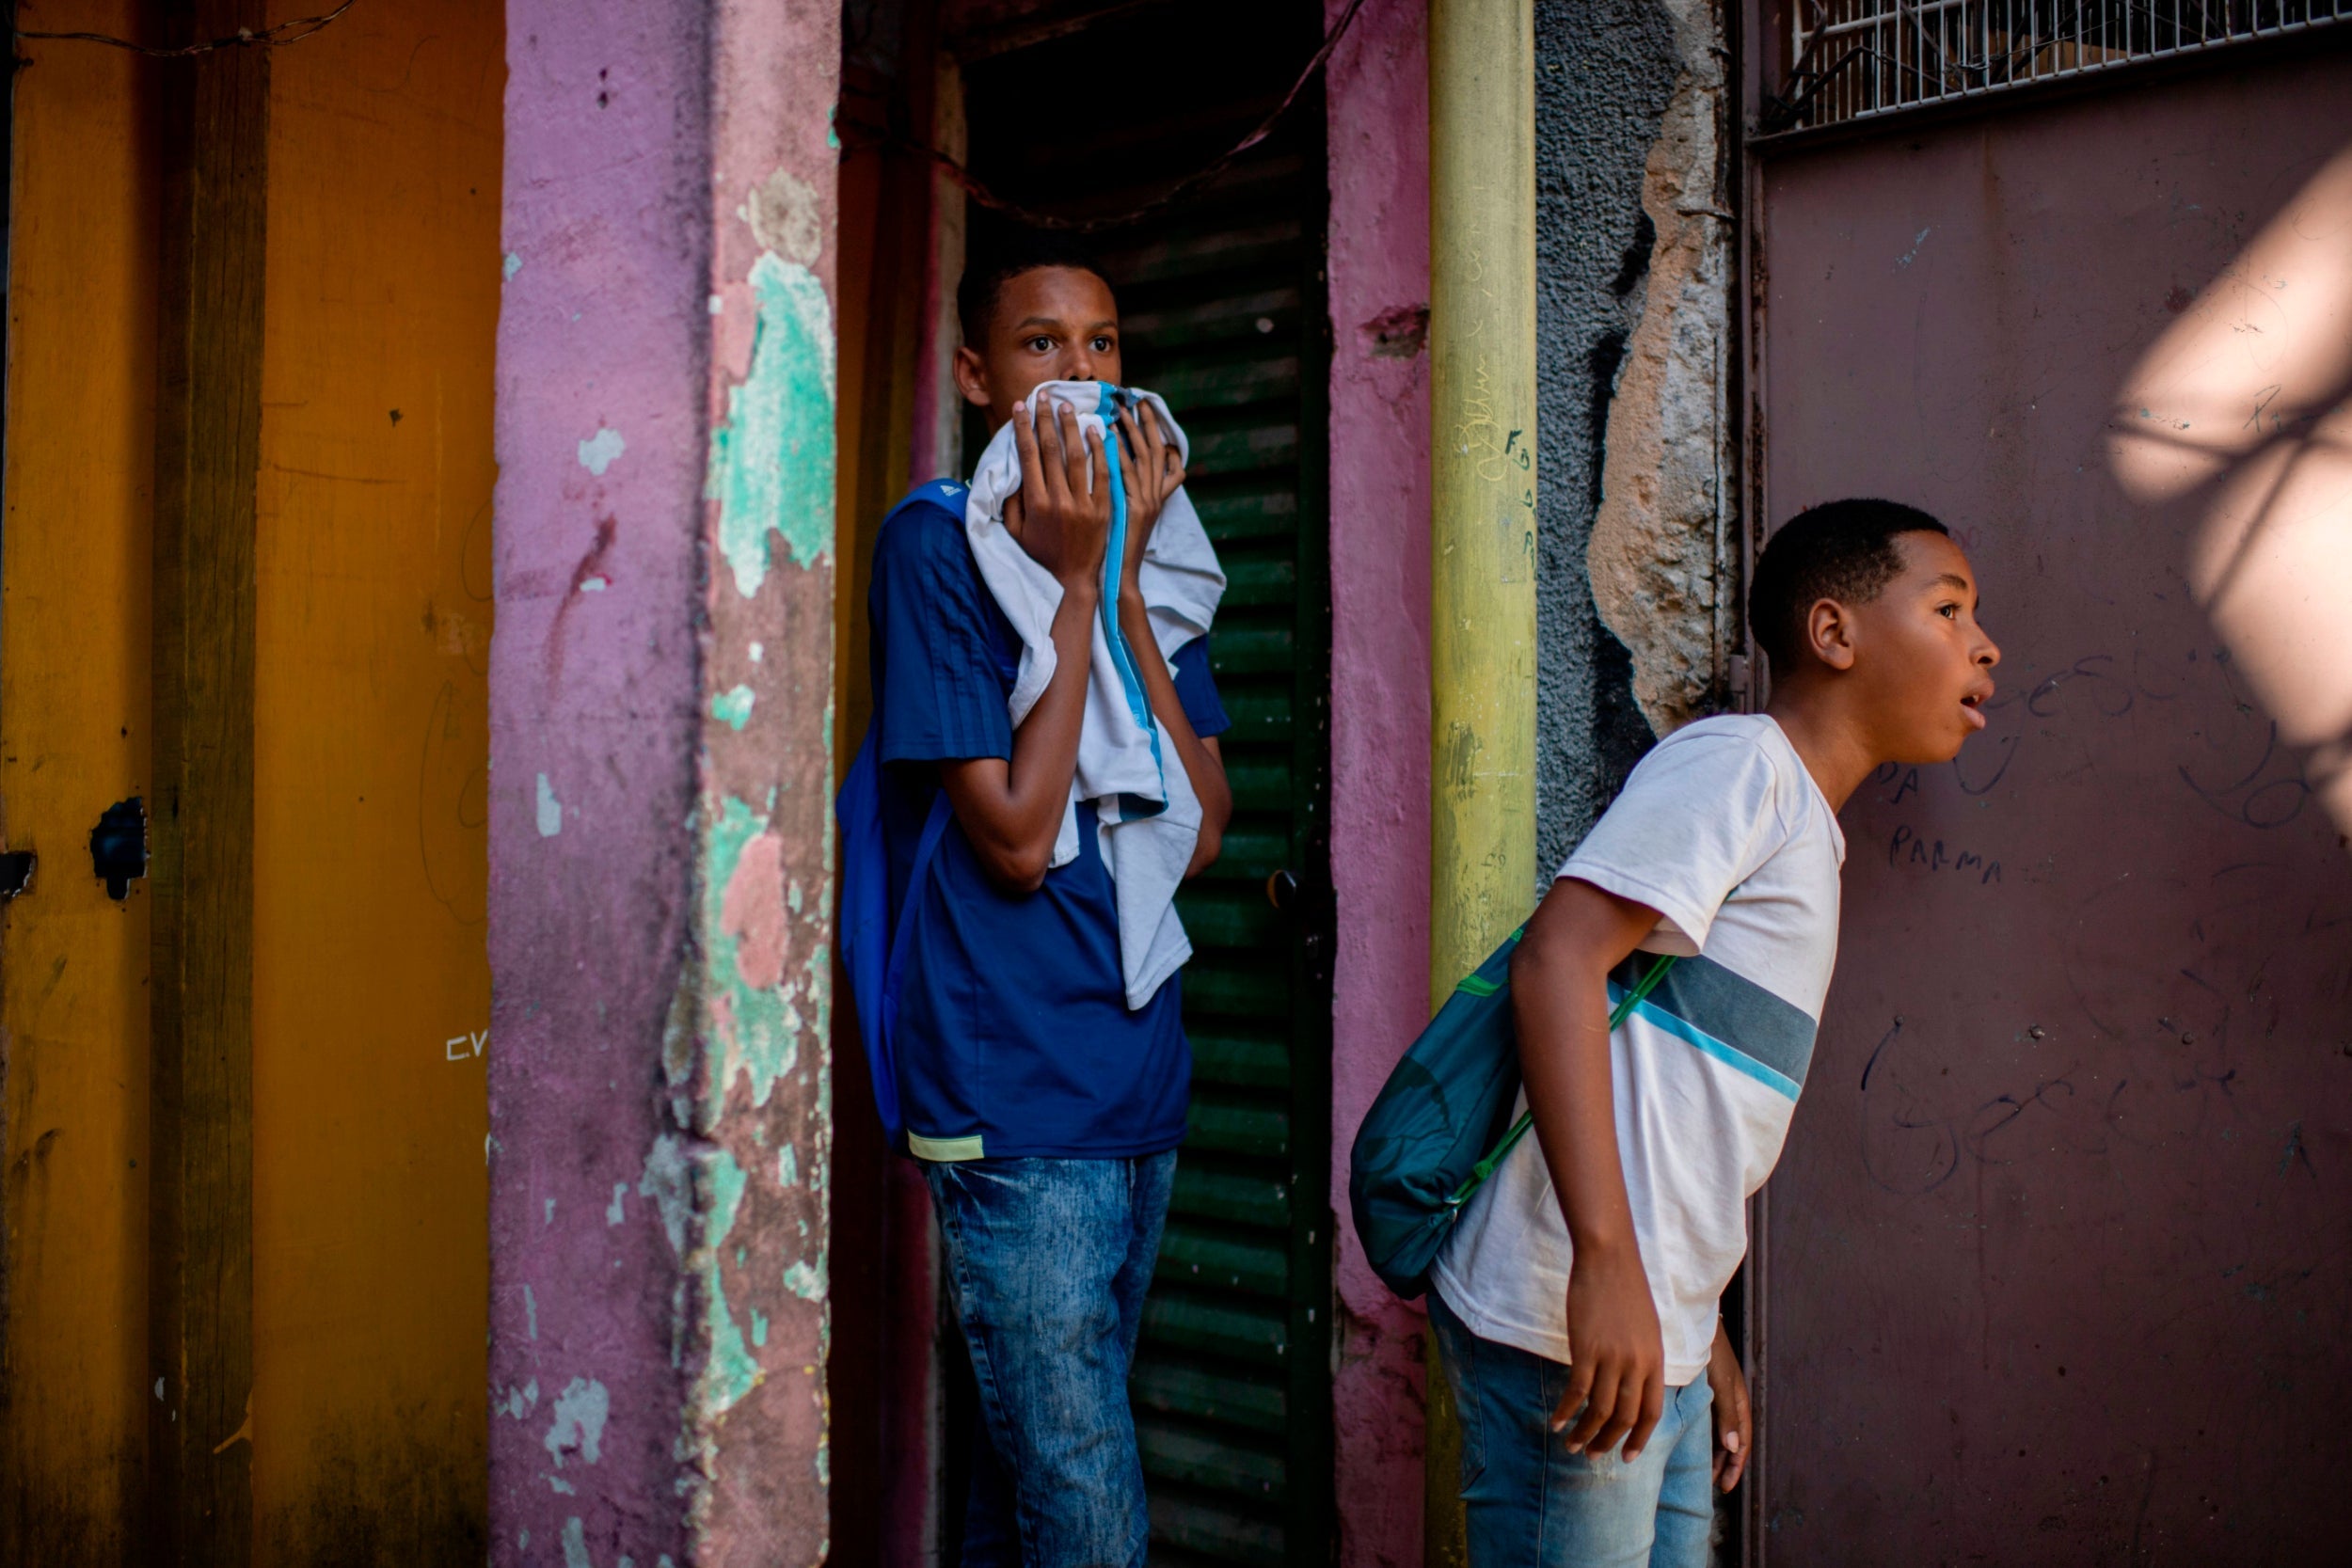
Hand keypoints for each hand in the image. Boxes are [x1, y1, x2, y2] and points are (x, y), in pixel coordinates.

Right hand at [1003, 396, 1109, 590]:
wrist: (1074, 581)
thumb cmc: (1041, 555)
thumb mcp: (1017, 532)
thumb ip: (1012, 502)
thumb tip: (1013, 471)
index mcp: (1035, 504)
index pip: (1028, 456)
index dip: (1023, 428)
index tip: (1020, 407)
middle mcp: (1058, 501)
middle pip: (1051, 450)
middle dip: (1046, 419)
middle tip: (1044, 396)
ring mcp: (1083, 505)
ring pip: (1077, 457)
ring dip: (1071, 428)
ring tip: (1068, 407)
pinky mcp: (1103, 509)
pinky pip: (1102, 474)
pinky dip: (1100, 451)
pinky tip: (1096, 432)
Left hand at [1112, 401, 1184, 597]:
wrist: (1121, 577)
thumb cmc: (1117, 549)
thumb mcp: (1128, 517)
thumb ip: (1127, 493)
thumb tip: (1115, 467)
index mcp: (1155, 497)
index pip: (1164, 458)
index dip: (1156, 434)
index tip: (1144, 412)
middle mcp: (1156, 496)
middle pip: (1157, 450)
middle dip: (1147, 423)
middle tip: (1136, 399)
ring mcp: (1148, 502)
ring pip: (1145, 458)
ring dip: (1133, 431)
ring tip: (1119, 410)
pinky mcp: (1136, 510)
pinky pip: (1127, 475)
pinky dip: (1118, 453)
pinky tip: (1106, 436)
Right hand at [1554, 1239, 1665, 1460]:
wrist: (1609, 1258)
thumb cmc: (1625, 1288)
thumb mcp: (1646, 1328)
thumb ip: (1643, 1358)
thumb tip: (1632, 1387)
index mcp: (1655, 1360)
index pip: (1651, 1413)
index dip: (1639, 1439)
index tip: (1627, 1457)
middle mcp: (1637, 1365)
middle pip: (1624, 1417)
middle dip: (1608, 1442)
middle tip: (1592, 1454)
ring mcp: (1612, 1358)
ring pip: (1599, 1410)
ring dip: (1584, 1433)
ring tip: (1571, 1444)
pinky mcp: (1586, 1350)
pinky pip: (1576, 1391)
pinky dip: (1566, 1410)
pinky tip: (1556, 1420)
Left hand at [1707, 1320, 1750, 1492]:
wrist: (1695, 1322)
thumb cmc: (1711, 1351)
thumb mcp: (1721, 1384)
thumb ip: (1727, 1415)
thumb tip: (1733, 1449)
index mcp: (1739, 1403)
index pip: (1741, 1443)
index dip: (1735, 1466)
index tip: (1724, 1486)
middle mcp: (1731, 1402)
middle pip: (1731, 1441)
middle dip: (1724, 1463)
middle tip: (1712, 1483)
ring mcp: (1719, 1395)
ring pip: (1720, 1432)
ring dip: (1715, 1452)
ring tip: (1704, 1470)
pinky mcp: (1706, 1389)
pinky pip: (1710, 1420)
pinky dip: (1706, 1436)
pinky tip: (1693, 1443)